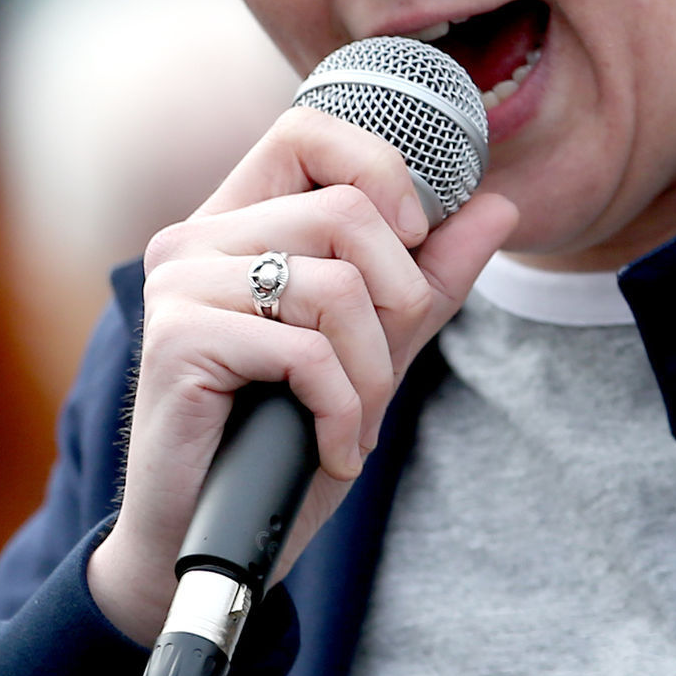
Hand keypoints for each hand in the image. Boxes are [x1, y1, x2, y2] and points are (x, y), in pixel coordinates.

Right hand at [86, 104, 518, 639]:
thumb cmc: (278, 446)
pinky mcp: (175, 339)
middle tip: (380, 377)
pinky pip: (304, 349)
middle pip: (345, 212)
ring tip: (351, 424)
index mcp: (236, 224)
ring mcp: (179, 285)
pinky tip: (329, 448)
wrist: (204, 544)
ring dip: (370, 373)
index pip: (310, 132)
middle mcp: (196, 239)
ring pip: (335, 285)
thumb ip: (428, 280)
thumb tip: (501, 204)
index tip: (411, 249)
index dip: (380, 174)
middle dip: (397, 303)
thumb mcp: (372, 353)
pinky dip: (340, 408)